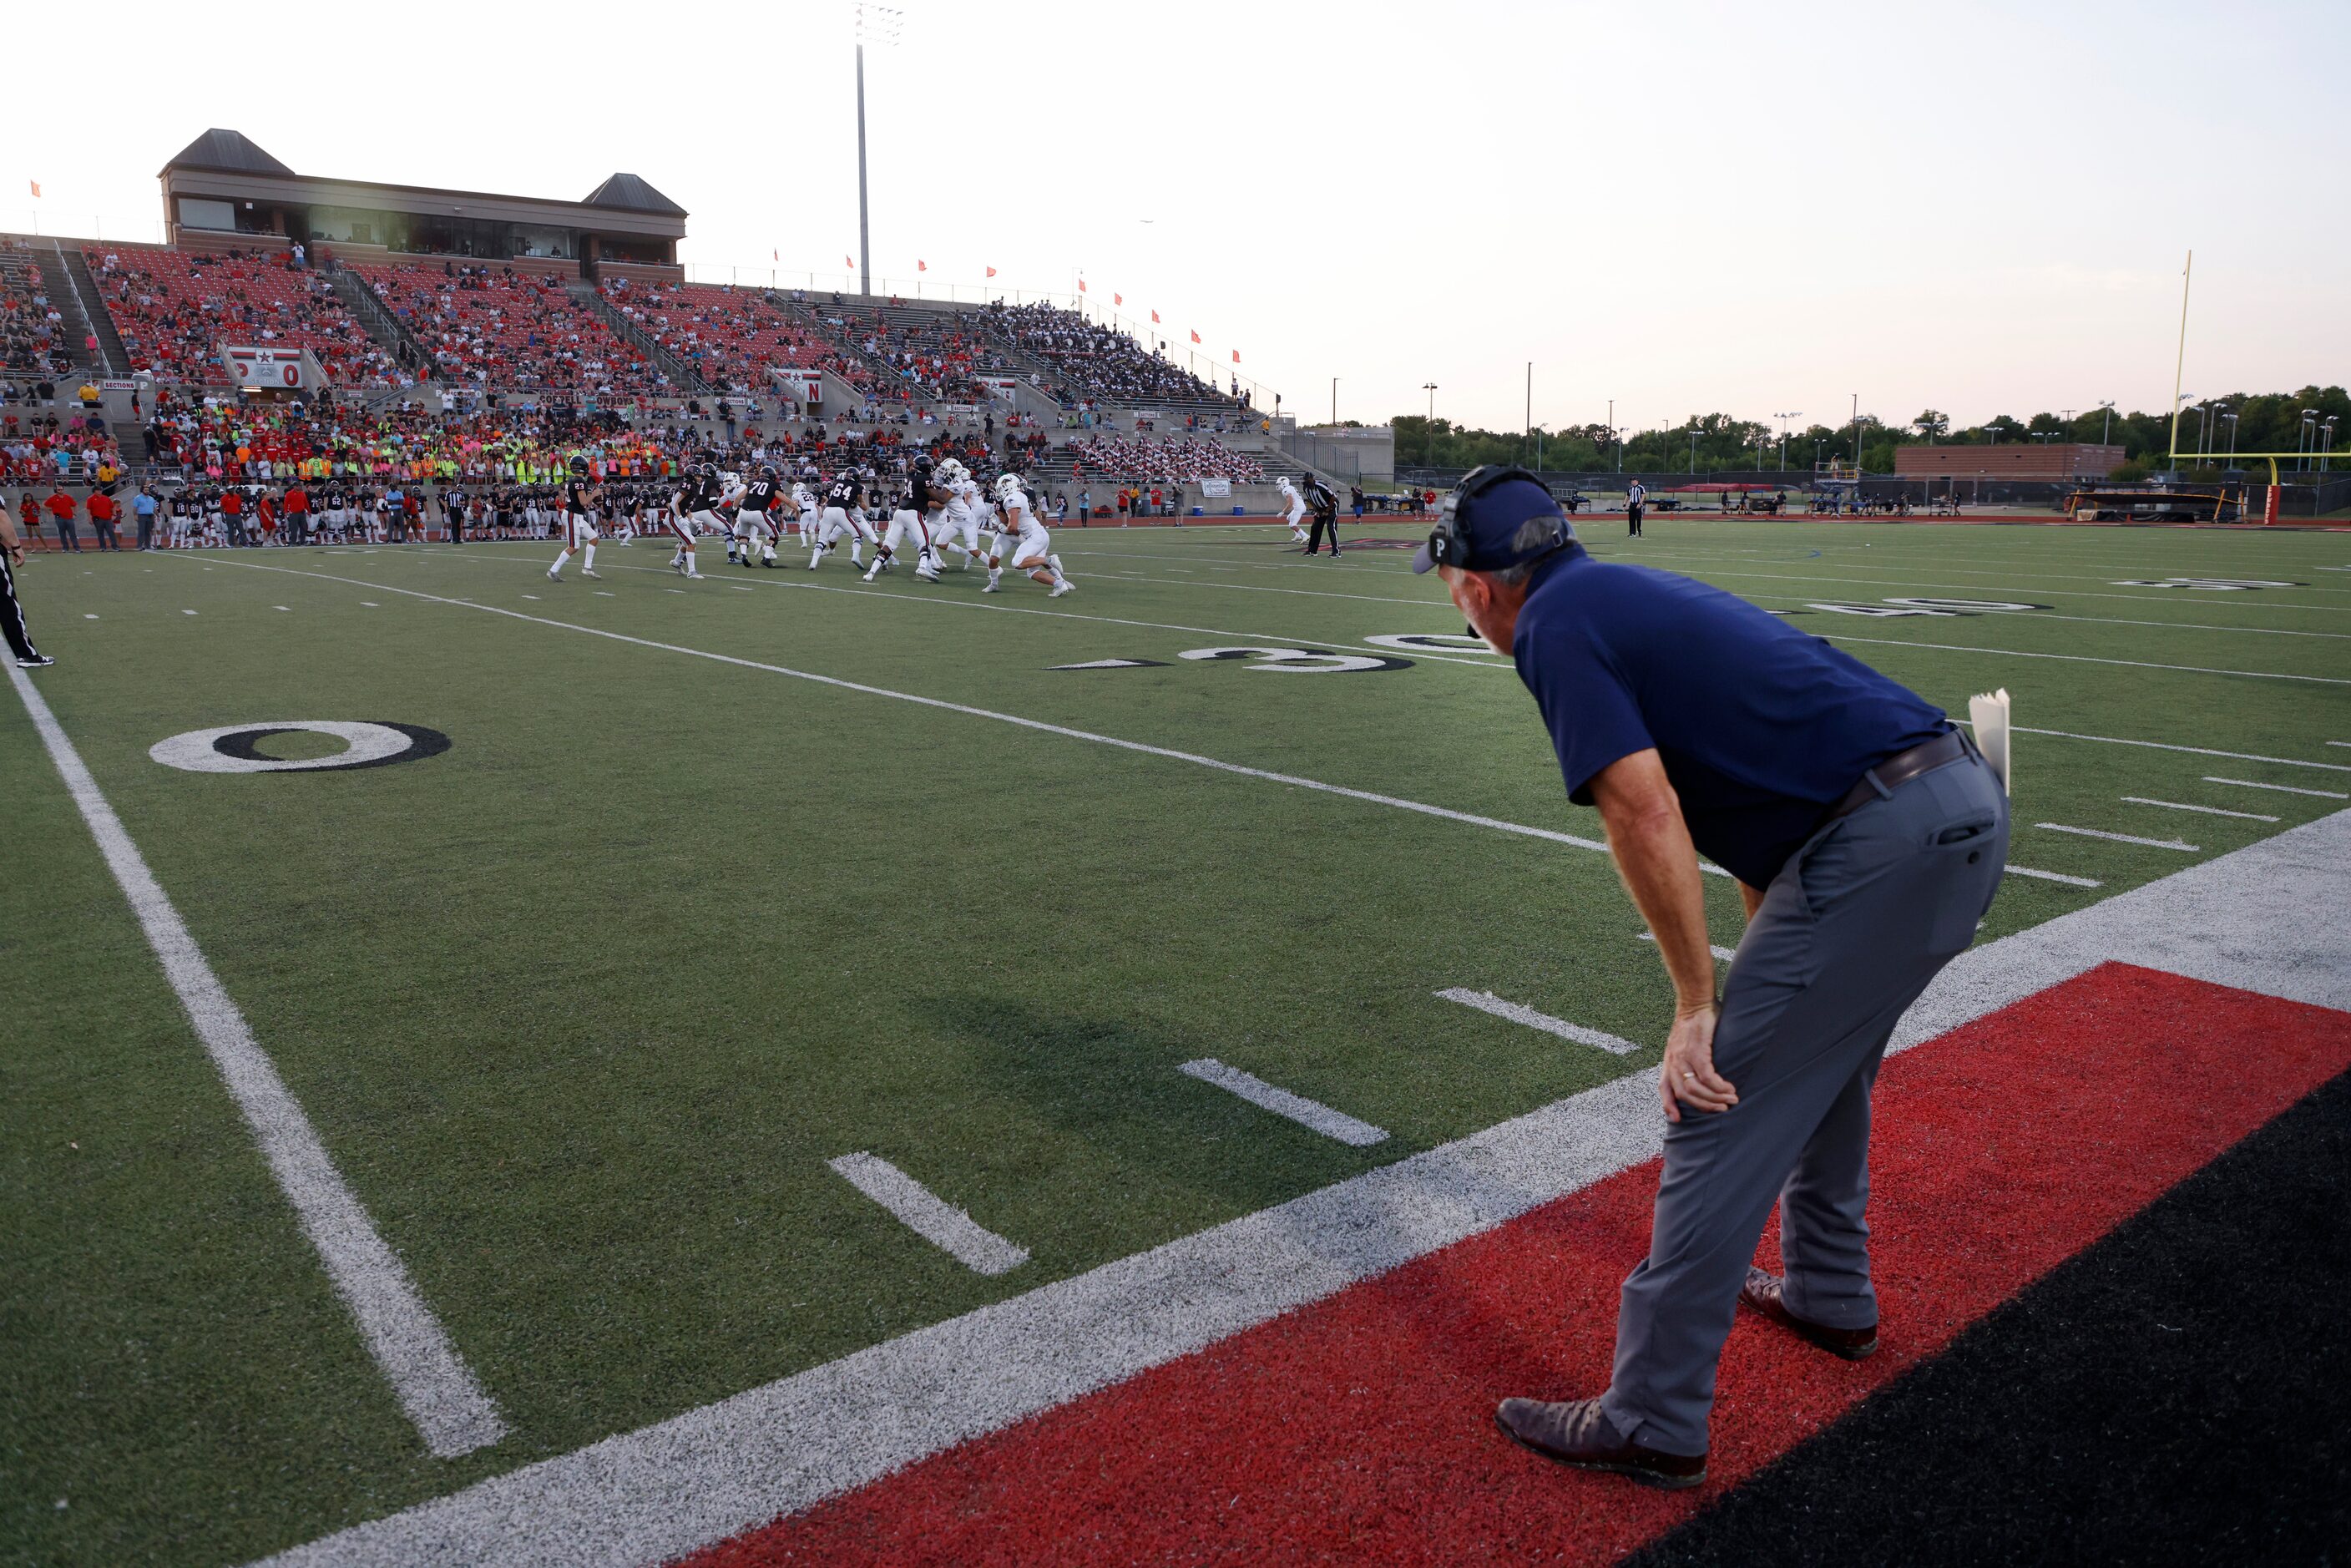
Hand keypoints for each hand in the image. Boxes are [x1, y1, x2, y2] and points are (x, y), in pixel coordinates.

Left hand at [1658, 1003, 1736, 1122]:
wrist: (1695, 1001)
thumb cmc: (1695, 1022)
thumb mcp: (1685, 1043)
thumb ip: (1689, 1058)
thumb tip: (1702, 1074)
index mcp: (1670, 1061)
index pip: (1664, 1088)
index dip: (1668, 1105)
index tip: (1677, 1119)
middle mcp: (1673, 1061)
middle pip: (1684, 1094)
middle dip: (1704, 1106)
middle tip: (1722, 1109)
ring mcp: (1684, 1056)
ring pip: (1696, 1088)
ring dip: (1715, 1098)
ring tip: (1730, 1100)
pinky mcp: (1697, 1049)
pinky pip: (1707, 1075)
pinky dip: (1719, 1086)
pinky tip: (1729, 1088)